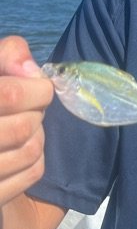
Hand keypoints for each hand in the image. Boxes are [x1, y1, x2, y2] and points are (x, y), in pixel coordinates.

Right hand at [0, 36, 53, 207]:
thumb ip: (5, 54)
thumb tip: (30, 70)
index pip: (9, 95)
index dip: (35, 89)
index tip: (38, 87)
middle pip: (24, 126)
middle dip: (36, 112)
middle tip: (29, 107)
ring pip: (31, 151)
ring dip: (38, 135)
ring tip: (24, 126)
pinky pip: (32, 173)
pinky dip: (37, 158)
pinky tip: (21, 149)